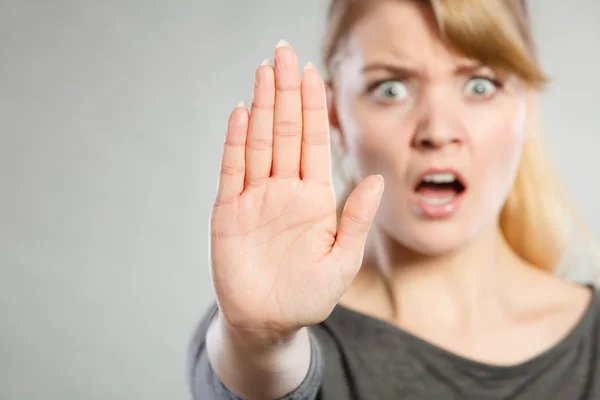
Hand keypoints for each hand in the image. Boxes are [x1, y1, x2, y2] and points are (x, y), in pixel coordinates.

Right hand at [210, 40, 383, 343]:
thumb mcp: (341, 261)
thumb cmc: (307, 296)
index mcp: (313, 198)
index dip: (313, 107)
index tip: (311, 73)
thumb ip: (354, 220)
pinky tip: (241, 113)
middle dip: (286, 93)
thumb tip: (375, 180)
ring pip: (259, 142)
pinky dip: (235, 142)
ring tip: (264, 71)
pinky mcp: (228, 213)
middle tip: (283, 52)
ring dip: (262, 107)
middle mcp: (283, 190)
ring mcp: (254, 198)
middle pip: (285, 132)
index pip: (313, 142)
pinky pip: (232, 171)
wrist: (267, 323)